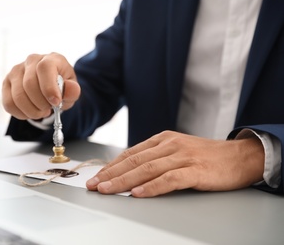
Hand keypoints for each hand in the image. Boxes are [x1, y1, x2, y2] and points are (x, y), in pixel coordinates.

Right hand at [2, 52, 80, 119]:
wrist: (50, 86)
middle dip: (41, 104)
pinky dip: (21, 114)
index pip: (44, 68)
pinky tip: (30, 112)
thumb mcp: (71, 89)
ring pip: (18, 97)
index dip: (49, 88)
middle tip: (49, 109)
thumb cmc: (62, 86)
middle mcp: (31, 61)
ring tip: (41, 111)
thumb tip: (70, 89)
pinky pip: (8, 103)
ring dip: (32, 111)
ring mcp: (16, 71)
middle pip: (29, 85)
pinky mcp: (6, 83)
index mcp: (50, 59)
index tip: (55, 102)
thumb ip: (73, 90)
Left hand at [86, 131, 264, 196]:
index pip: (130, 154)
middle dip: (111, 174)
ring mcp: (182, 157)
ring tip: (107, 190)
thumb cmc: (205, 156)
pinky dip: (152, 187)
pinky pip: (169, 179)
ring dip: (124, 181)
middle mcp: (169, 145)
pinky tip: (138, 193)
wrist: (239, 156)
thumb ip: (155, 158)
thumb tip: (130, 172)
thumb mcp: (176, 150)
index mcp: (162, 139)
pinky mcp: (195, 170)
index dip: (111, 166)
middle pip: (134, 161)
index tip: (96, 177)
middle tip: (94, 185)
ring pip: (147, 169)